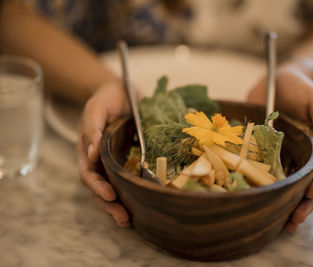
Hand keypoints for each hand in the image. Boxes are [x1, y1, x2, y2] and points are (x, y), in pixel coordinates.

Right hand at [77, 81, 131, 226]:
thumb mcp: (98, 106)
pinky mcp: (127, 162)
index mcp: (88, 148)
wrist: (122, 92)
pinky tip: (141, 206)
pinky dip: (131, 195)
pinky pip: (126, 181)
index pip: (89, 173)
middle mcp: (98, 160)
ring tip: (129, 221)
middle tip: (123, 218)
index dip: (98, 186)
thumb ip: (93, 126)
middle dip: (109, 205)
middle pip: (99, 188)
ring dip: (118, 207)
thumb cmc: (107, 98)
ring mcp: (112, 163)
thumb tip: (91, 153)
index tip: (110, 196)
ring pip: (111, 189)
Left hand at [248, 63, 312, 231]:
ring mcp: (283, 154)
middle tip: (293, 221)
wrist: (277, 78)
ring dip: (286, 203)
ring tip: (281, 223)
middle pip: (306, 184)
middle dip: (303, 204)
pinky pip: (265, 172)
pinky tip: (260, 201)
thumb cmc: (302, 88)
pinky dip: (266, 188)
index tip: (309, 196)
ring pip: (288, 183)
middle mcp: (301, 154)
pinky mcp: (264, 151)